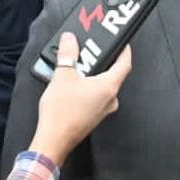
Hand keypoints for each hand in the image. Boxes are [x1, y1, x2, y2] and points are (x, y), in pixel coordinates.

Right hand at [28, 32, 130, 165]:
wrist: (53, 141)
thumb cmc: (60, 113)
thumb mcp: (62, 77)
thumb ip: (68, 55)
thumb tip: (70, 39)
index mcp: (109, 87)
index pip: (125, 64)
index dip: (125, 51)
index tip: (123, 43)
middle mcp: (111, 99)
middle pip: (114, 74)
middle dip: (104, 62)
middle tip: (94, 52)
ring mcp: (104, 110)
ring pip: (104, 87)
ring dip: (94, 75)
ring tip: (79, 67)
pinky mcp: (94, 116)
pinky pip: (96, 97)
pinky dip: (89, 88)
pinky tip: (74, 86)